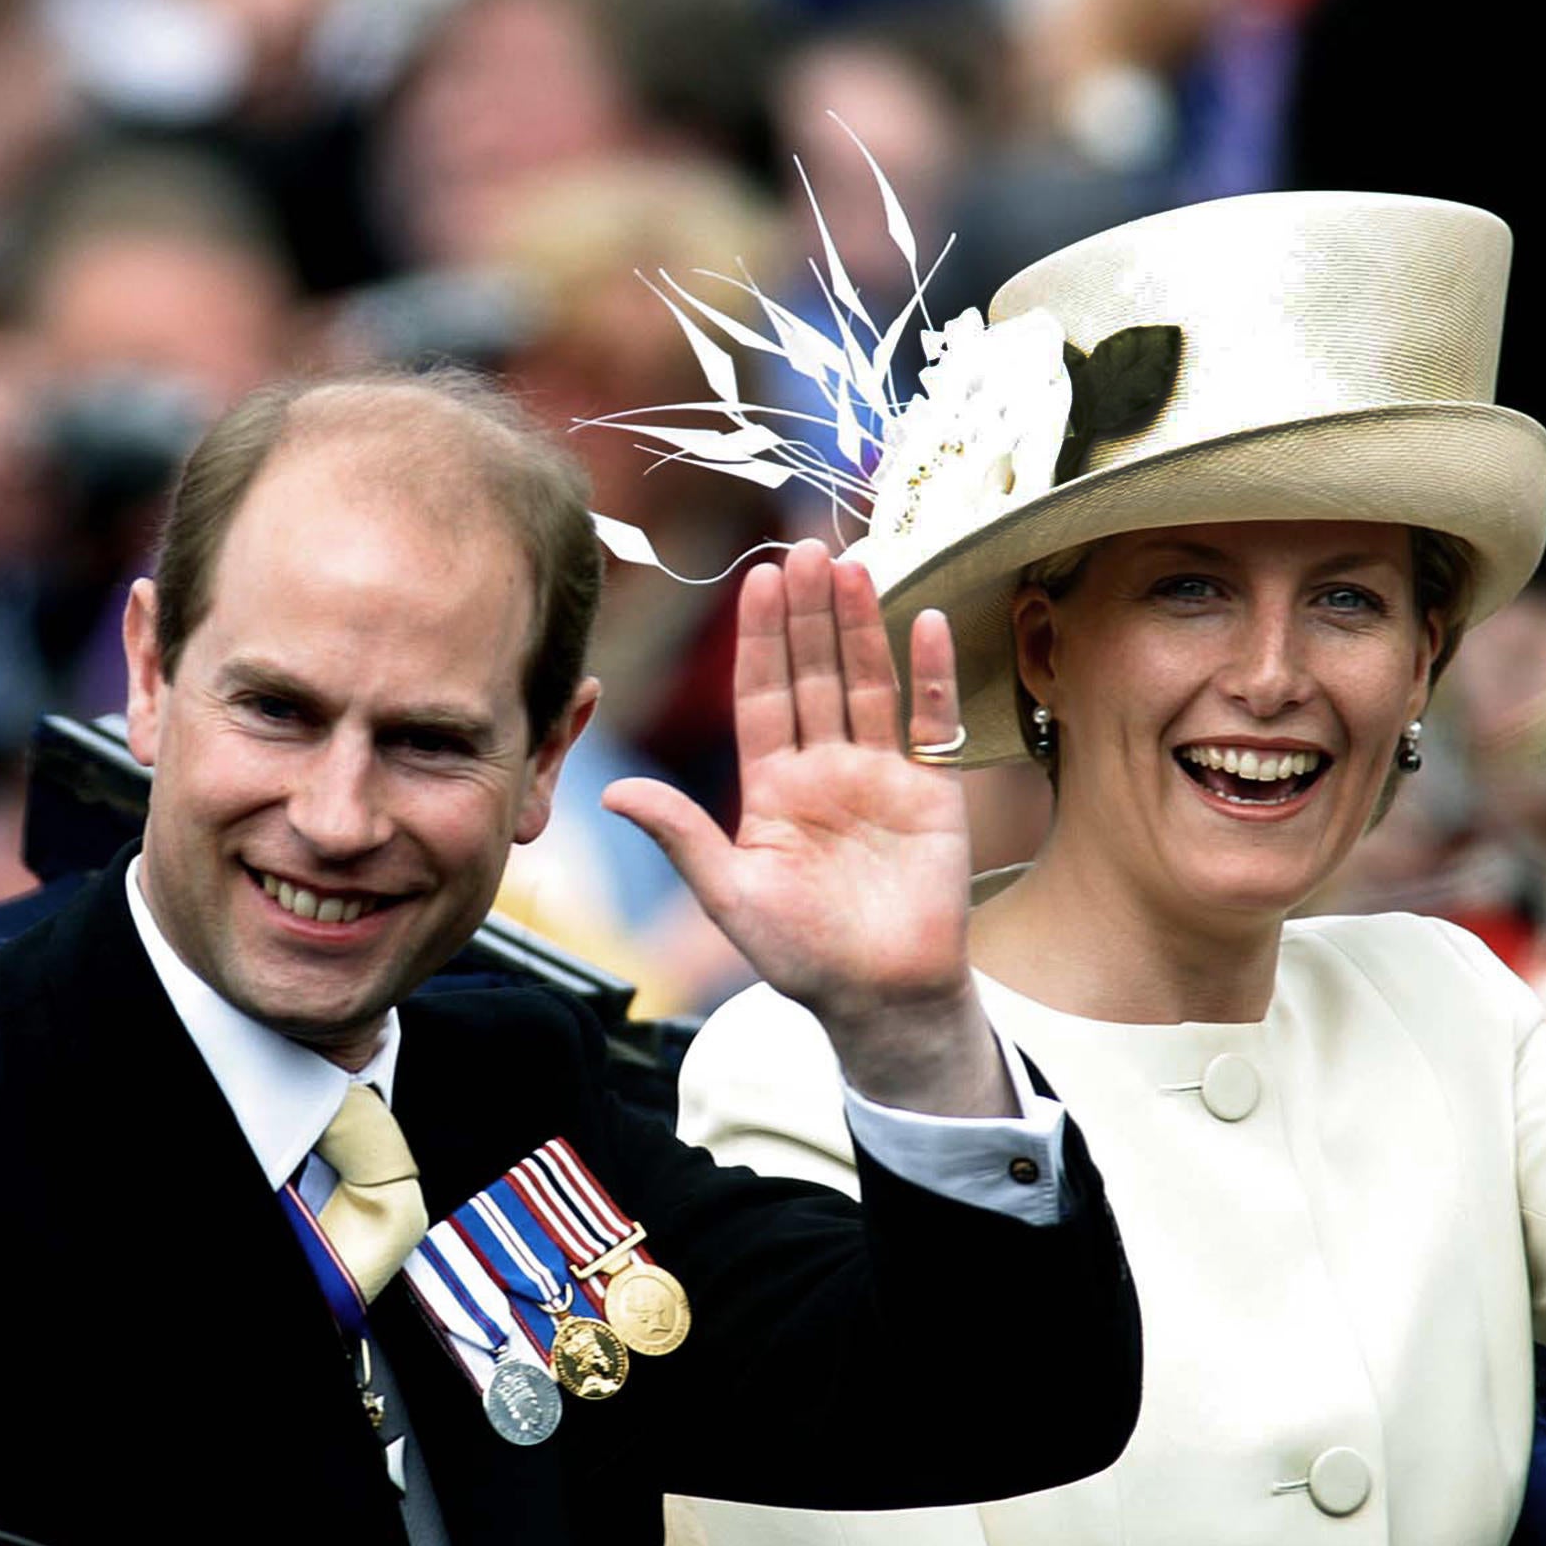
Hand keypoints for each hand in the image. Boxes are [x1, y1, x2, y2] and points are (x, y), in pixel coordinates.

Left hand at [605, 542, 1007, 1111]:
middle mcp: (825, 769)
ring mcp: (880, 776)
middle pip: (814, 673)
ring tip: (854, 565)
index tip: (758, 578)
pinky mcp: (933, 793)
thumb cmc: (801, 955)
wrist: (879, 999)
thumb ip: (680, 835)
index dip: (760, 638)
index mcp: (772, 786)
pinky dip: (932, 675)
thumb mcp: (728, 892)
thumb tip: (612, 793)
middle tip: (805, 547)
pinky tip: (925, 622)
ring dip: (861, 626)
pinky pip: (932, 723)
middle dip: (808, 613)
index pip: (761, 695)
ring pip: (868, 684)